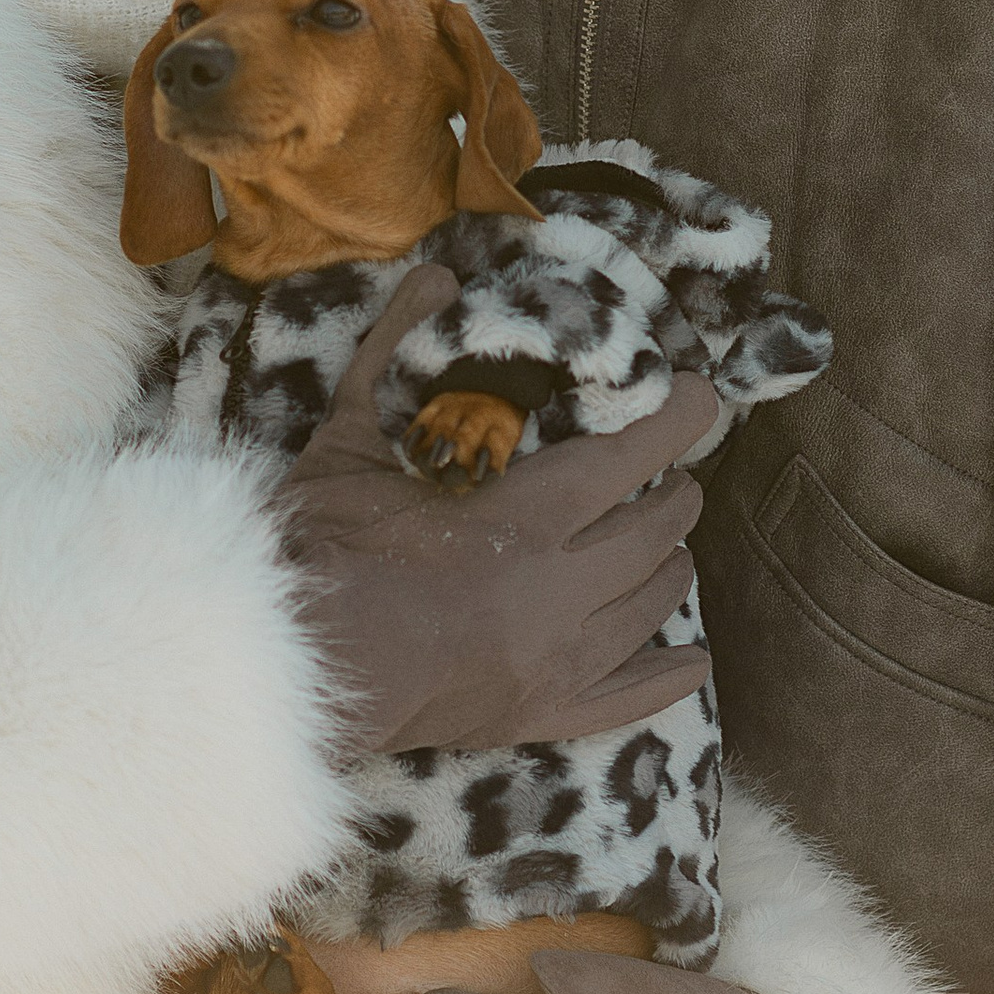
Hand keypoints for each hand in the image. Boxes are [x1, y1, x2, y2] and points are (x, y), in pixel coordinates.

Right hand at [276, 268, 717, 760]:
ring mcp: (555, 659)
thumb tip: (438, 278)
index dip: (677, 420)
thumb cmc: (319, 547)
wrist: (293, 658)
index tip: (700, 395)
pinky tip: (694, 660)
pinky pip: (627, 699)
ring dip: (669, 568)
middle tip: (669, 478)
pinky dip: (668, 676)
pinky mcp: (537, 715)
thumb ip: (393, 352)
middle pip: (654, 533)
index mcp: (527, 517)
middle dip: (672, 498)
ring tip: (669, 548)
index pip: (632, 456)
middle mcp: (562, 589)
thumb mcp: (349, 440)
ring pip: (650, 606)